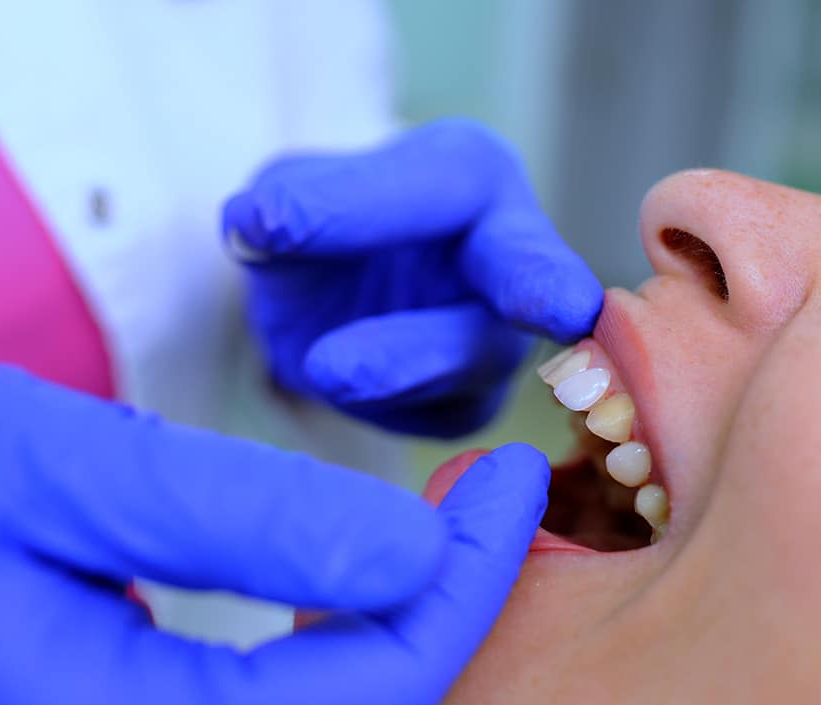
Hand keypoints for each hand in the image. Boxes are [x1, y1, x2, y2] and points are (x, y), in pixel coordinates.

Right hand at [0, 363, 548, 704]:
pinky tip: (351, 564)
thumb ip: (228, 513)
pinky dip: (333, 631)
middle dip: (448, 595)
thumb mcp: (47, 471)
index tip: (515, 475)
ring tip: (447, 512)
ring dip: (397, 610)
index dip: (474, 575)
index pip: (382, 683)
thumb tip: (411, 544)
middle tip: (495, 490)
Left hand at [222, 118, 603, 437]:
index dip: (358, 206)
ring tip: (326, 367)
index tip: (269, 219)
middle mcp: (513, 253)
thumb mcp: (287, 194)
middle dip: (546, 287)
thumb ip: (285, 205)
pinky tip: (341, 381)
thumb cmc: (321, 224)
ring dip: (402, 365)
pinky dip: (380, 401)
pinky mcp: (474, 405)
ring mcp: (502, 338)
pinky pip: (438, 413)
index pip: (436, 183)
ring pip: (475, 357)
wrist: (328, 299)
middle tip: (564, 306)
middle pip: (535, 272)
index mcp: (472, 176)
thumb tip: (256, 224)